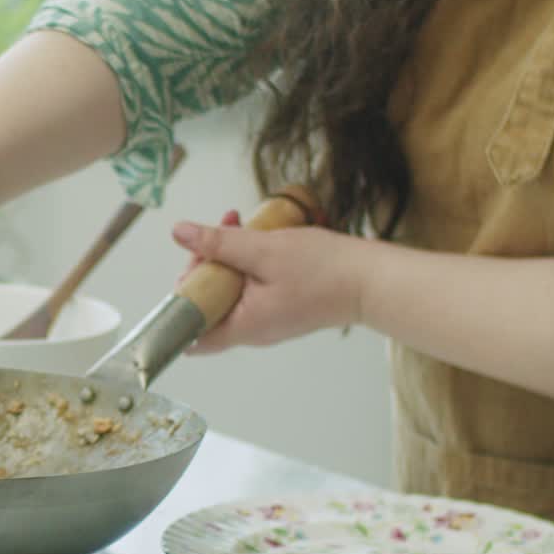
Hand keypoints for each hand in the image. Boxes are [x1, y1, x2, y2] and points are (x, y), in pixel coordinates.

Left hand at [171, 216, 372, 352]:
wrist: (373, 281)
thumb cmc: (325, 270)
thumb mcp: (264, 250)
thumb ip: (219, 243)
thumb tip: (180, 233)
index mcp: (243, 327)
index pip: (190, 331)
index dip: (181, 299)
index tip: (190, 266)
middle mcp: (251, 330)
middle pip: (207, 304)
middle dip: (204, 264)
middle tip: (217, 231)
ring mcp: (266, 320)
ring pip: (228, 291)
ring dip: (225, 257)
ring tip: (236, 222)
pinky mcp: (280, 307)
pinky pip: (249, 287)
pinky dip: (245, 262)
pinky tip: (254, 236)